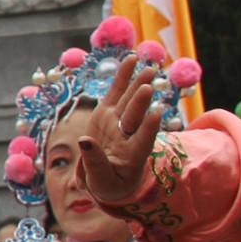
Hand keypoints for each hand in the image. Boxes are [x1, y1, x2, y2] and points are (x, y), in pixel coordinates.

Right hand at [72, 54, 162, 207]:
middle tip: (148, 85)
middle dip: (140, 101)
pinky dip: (123, 76)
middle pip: (134, 117)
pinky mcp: (108, 112)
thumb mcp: (101, 180)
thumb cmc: (108, 182)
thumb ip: (94, 162)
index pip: (142, 140)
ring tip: (149, 68)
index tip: (157, 112)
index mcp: (131, 156)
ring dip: (138, 83)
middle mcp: (127, 136)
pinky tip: (131, 59)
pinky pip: (116, 91)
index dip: (150, 127)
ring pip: (129, 101)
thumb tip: (83, 141)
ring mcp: (118, 122)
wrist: (108, 177)